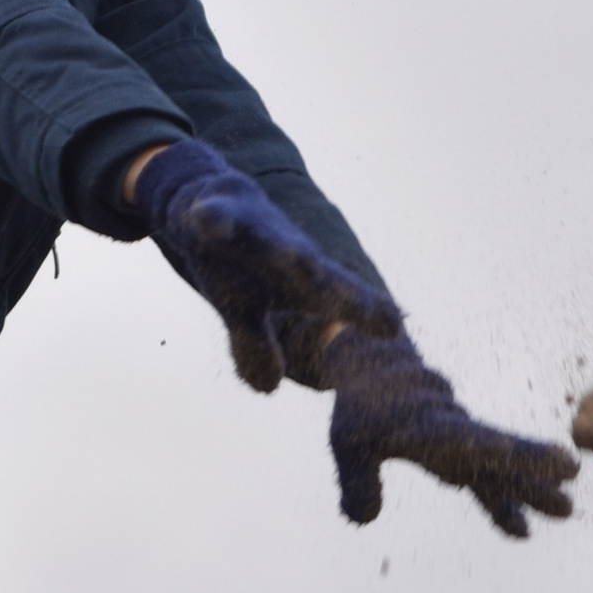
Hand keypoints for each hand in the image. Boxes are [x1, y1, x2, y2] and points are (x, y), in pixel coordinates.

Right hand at [133, 139, 398, 390]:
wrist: (199, 203)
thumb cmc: (236, 263)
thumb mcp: (243, 311)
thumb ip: (257, 346)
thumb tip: (269, 388)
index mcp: (298, 276)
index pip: (338, 298)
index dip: (364, 314)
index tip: (394, 331)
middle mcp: (284, 250)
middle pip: (318, 273)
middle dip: (343, 292)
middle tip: (367, 309)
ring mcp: (252, 228)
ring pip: (272, 240)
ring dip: (287, 251)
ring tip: (303, 265)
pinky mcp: (217, 209)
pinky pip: (216, 214)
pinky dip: (215, 218)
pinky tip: (213, 223)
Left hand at [325, 329, 577, 537]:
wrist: (376, 369)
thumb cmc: (359, 407)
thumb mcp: (346, 442)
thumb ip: (356, 480)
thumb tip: (365, 519)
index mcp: (426, 424)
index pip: (464, 437)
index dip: (491, 447)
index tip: (511, 449)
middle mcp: (452, 431)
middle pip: (497, 451)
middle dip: (531, 464)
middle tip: (572, 473)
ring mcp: (460, 443)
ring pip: (500, 467)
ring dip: (530, 488)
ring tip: (567, 509)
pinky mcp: (459, 453)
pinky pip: (486, 479)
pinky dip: (501, 502)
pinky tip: (520, 530)